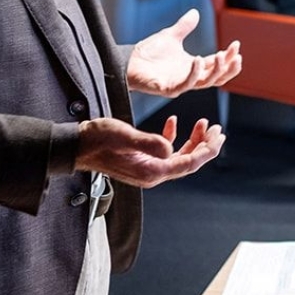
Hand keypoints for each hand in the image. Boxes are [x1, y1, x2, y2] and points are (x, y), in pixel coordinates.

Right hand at [75, 115, 225, 187]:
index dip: (207, 150)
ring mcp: (147, 168)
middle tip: (218, 130)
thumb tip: (171, 148)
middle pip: (189, 162)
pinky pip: (165, 152)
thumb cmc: (96, 140)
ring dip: (193, 141)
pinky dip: (173, 137)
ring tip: (203, 124)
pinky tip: (174, 121)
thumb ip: (147, 143)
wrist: (76, 146)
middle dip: (206, 146)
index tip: (219, 136)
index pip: (189, 163)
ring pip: (179, 156)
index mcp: (151, 171)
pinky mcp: (141, 160)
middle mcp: (152, 173)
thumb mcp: (123, 136)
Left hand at [127, 10, 244, 96]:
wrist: (128, 62)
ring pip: (205, 83)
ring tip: (221, 56)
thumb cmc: (149, 53)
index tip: (236, 44)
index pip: (216, 64)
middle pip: (217, 77)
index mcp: (193, 66)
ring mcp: (180, 84)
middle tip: (237, 56)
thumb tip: (195, 12)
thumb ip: (185, 26)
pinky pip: (185, 84)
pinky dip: (193, 73)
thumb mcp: (171, 36)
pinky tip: (197, 59)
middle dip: (229, 68)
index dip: (229, 56)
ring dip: (216, 71)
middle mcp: (190, 77)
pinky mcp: (169, 88)